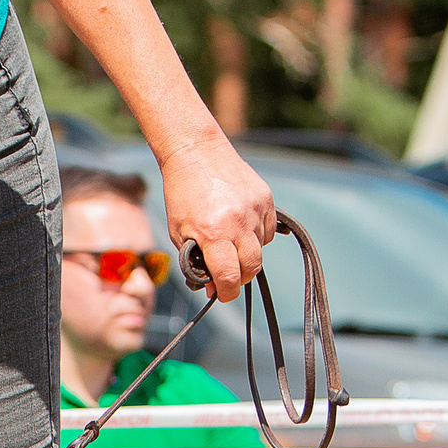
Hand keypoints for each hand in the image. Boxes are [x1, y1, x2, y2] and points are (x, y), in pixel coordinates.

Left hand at [159, 134, 274, 302]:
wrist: (197, 153)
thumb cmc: (182, 194)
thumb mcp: (179, 231)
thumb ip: (195, 260)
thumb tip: (212, 286)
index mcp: (213, 232)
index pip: (229, 276)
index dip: (226, 292)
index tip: (222, 294)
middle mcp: (239, 222)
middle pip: (252, 267)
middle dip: (240, 278)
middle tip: (227, 275)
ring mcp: (256, 209)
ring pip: (261, 248)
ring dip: (246, 253)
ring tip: (228, 238)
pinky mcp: (266, 198)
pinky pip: (268, 230)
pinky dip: (257, 235)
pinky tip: (240, 225)